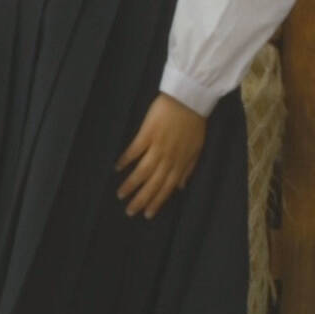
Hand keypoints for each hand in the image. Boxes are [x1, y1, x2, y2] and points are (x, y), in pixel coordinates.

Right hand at [116, 93, 206, 218]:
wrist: (189, 98)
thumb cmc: (194, 122)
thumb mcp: (197, 148)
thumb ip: (188, 168)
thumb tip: (181, 187)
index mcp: (181, 162)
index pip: (168, 188)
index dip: (157, 202)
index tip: (147, 214)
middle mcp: (169, 158)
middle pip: (153, 183)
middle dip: (141, 199)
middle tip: (130, 212)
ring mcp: (157, 146)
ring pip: (142, 171)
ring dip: (131, 184)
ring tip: (121, 195)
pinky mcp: (148, 133)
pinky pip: (135, 150)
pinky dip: (126, 160)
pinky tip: (117, 168)